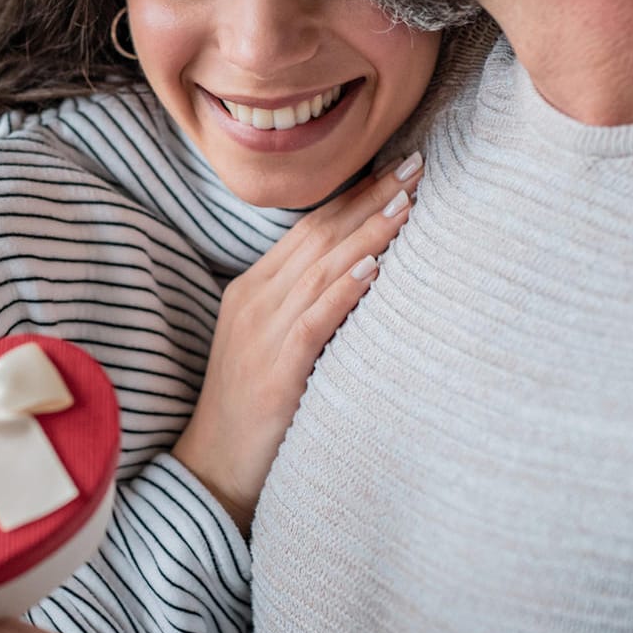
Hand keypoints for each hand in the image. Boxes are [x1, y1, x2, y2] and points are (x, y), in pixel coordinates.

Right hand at [172, 152, 422, 533]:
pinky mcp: (276, 367)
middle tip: (418, 164)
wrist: (214, 468)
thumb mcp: (272, 344)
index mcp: (253, 288)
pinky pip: (315, 318)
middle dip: (370, 198)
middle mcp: (255, 299)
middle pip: (320, 236)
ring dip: (369, 232)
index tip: (397, 169)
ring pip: (323, 268)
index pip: (311, 229)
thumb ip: (305, 305)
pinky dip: (345, 288)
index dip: (355, 196)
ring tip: (409, 202)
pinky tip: (375, 266)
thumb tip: (361, 273)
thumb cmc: (252, 409)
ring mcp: (262, 331)